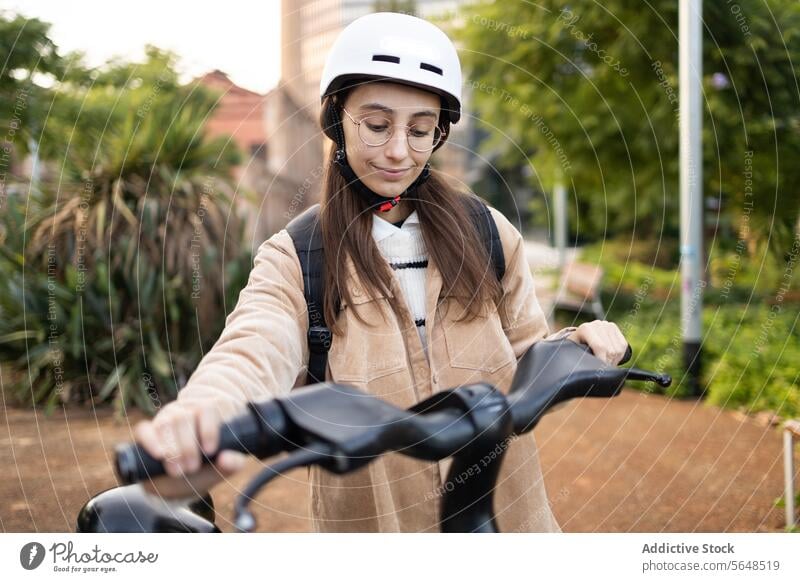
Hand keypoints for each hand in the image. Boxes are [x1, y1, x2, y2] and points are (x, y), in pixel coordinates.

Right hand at [133, 400, 247, 498]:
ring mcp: (165, 419)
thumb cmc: (205, 469)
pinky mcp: (147, 431)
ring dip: (172, 449)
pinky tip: (159, 455)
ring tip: (178, 471)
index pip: (208, 408)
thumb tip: (226, 458)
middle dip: (188, 447)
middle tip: (192, 468)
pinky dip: (151, 442)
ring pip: (167, 424)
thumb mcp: (222, 468)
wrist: (179, 483)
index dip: (209, 429)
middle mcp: (186, 412)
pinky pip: (144, 430)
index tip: (210, 451)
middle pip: (185, 418)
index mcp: (208, 415)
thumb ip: (232, 463)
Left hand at [565, 320, 628, 364]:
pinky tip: (611, 358)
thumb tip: (587, 369)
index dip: (602, 361)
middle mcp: (597, 324)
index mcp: (586, 329)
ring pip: (618, 349)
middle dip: (607, 363)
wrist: (578, 337)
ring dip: (614, 360)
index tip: (600, 370)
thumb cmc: (575, 347)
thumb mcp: (574, 352)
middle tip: (602, 369)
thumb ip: (579, 358)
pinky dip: (619, 355)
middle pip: (610, 350)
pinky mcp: (614, 327)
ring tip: (605, 363)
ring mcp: (606, 325)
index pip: (600, 347)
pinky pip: (623, 345)